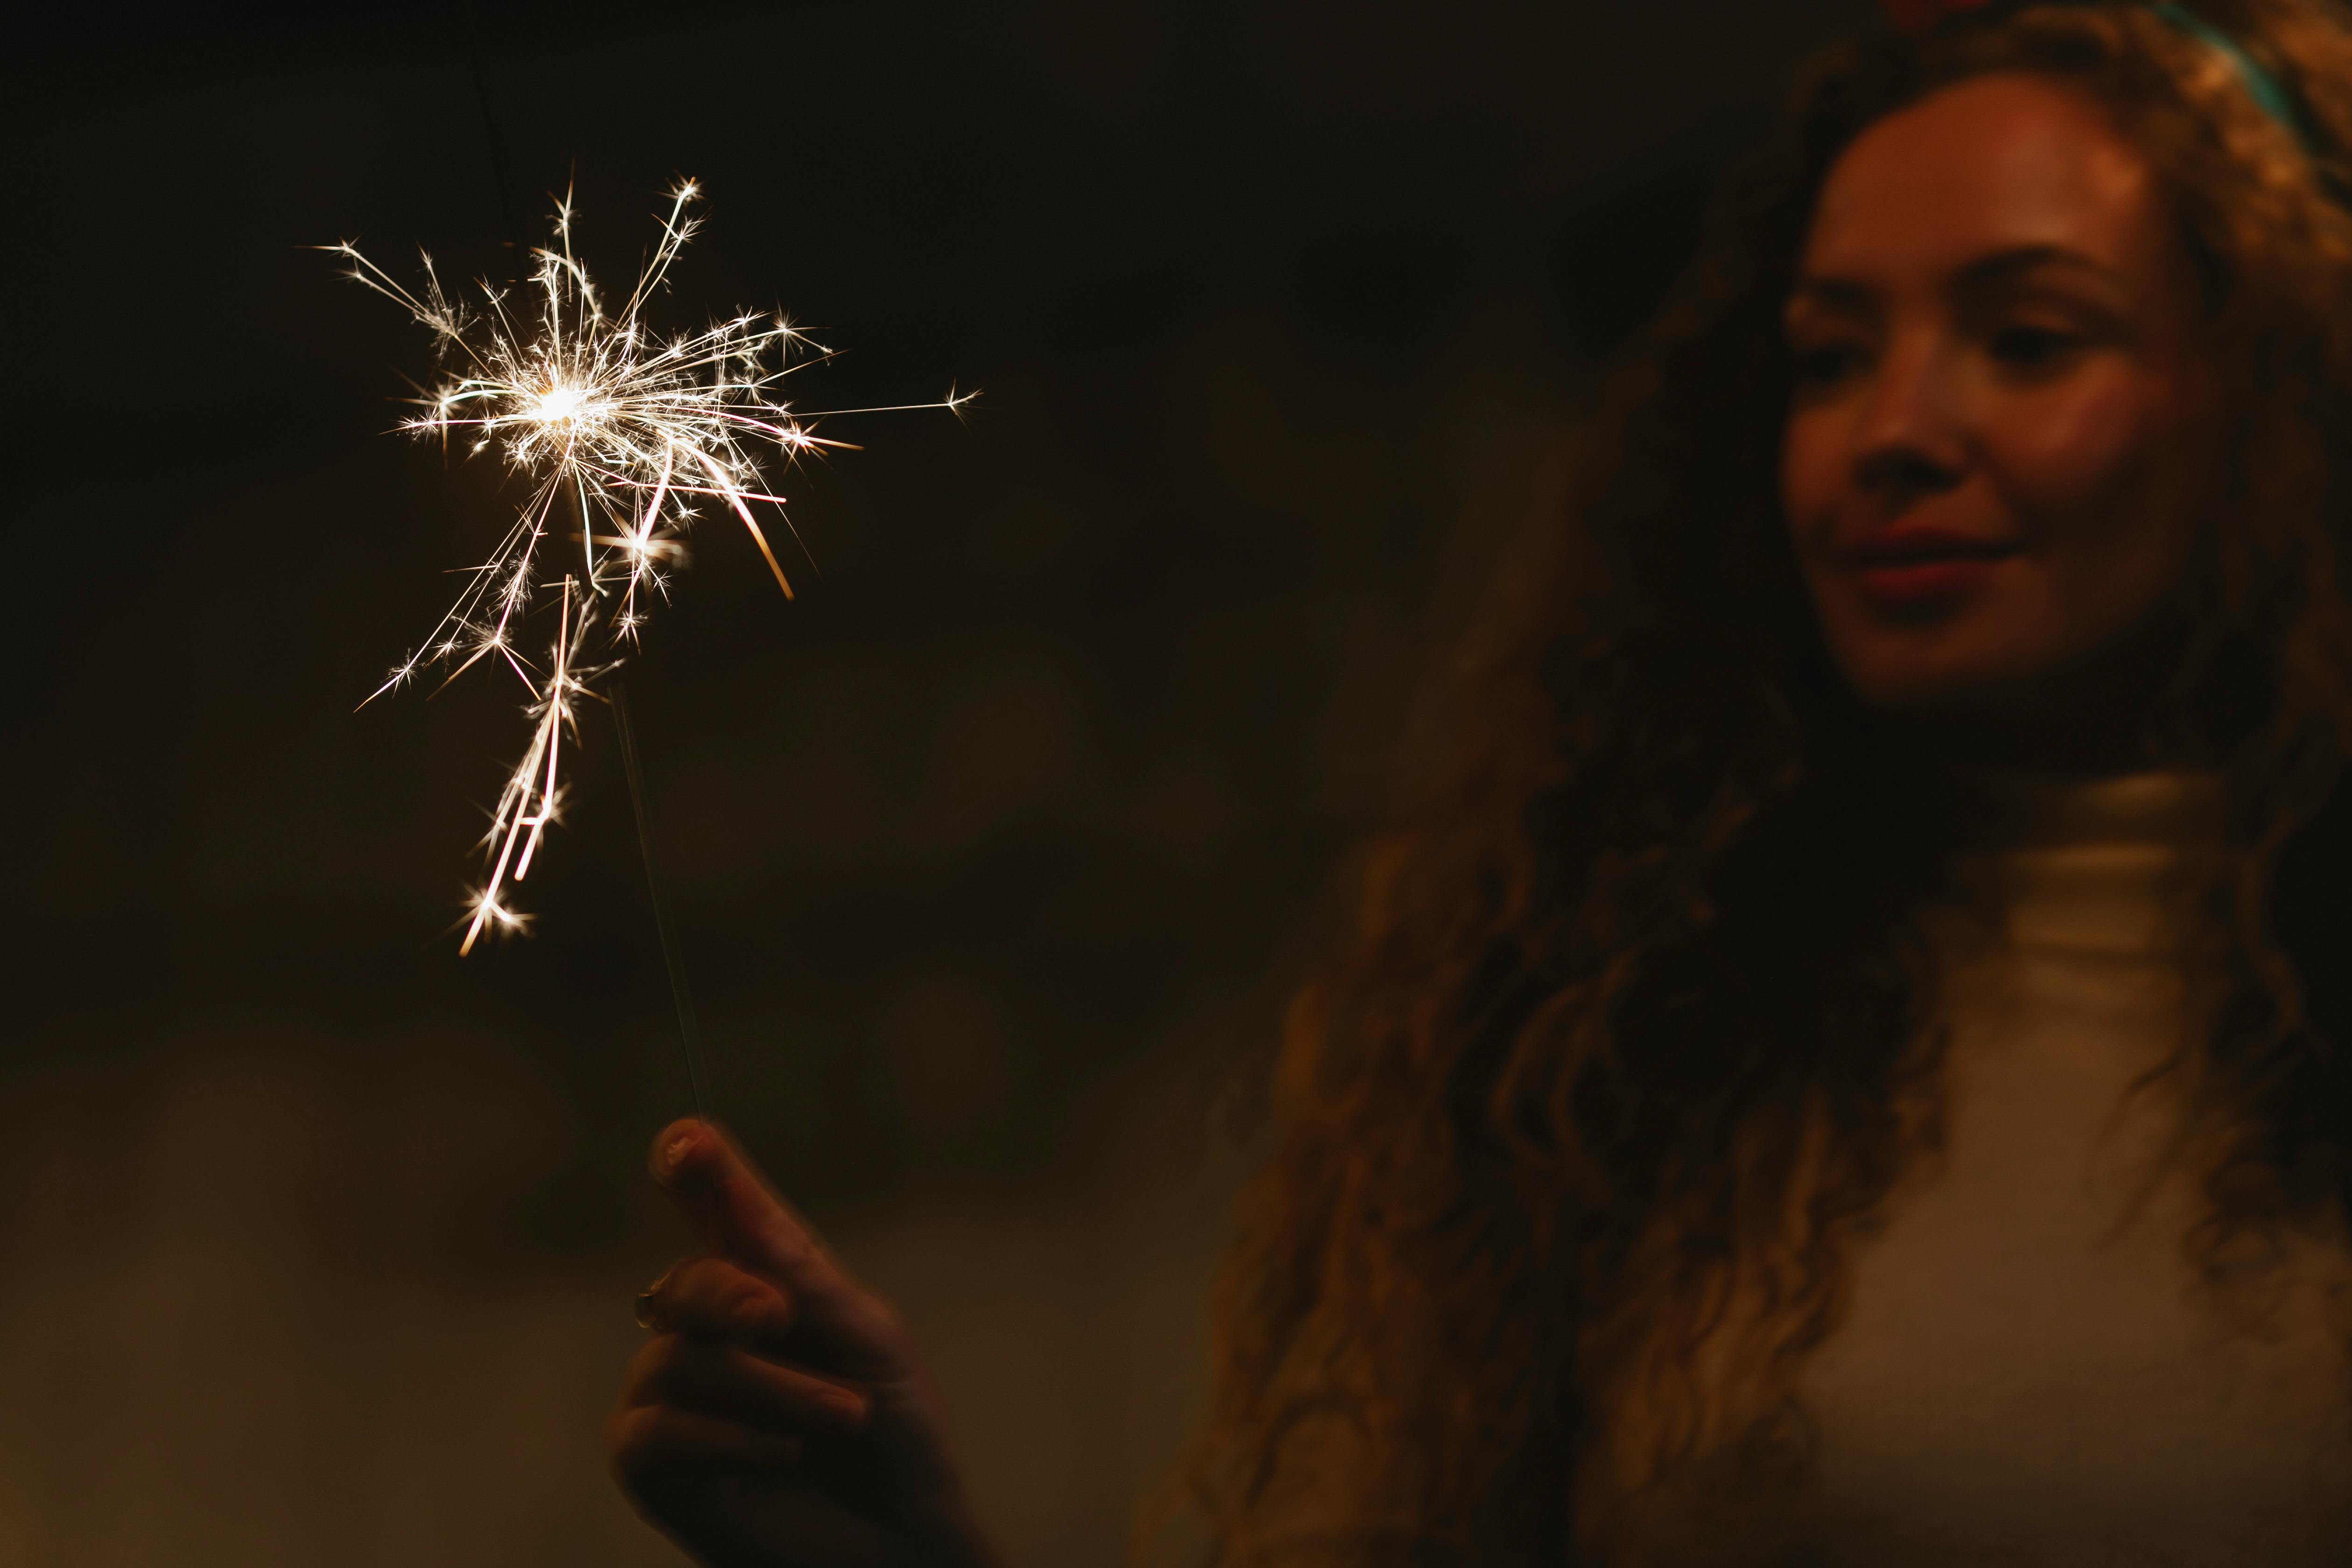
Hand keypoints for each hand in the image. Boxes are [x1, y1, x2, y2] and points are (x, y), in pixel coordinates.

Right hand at [610, 1120, 999, 1567]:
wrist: (901, 1535)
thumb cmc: (891, 1432)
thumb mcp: (858, 1332)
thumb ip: (788, 1262)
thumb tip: (719, 1167)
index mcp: (760, 1282)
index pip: (713, 1208)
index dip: (694, 1168)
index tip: (688, 1143)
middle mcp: (704, 1330)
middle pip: (685, 1284)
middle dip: (729, 1293)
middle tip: (781, 1314)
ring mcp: (669, 1395)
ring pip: (681, 1360)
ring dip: (770, 1387)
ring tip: (842, 1418)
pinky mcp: (651, 1462)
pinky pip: (657, 1429)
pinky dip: (730, 1435)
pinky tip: (785, 1451)